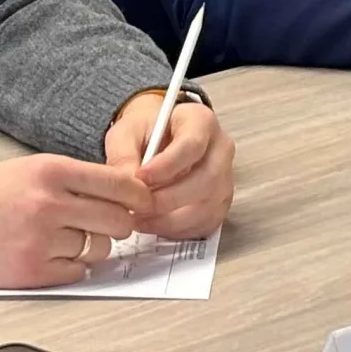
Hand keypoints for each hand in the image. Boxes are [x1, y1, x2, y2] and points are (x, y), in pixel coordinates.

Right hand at [0, 154, 152, 288]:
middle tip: (105, 224)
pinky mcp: (30, 271)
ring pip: (99, 249)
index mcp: (50, 169)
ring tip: (63, 239)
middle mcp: (48, 202)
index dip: (138, 196)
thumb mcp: (24, 169)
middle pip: (119, 220)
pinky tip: (48, 255)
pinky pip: (76, 274)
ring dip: (91, 247)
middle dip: (117, 225)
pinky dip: (69, 268)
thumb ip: (70, 178)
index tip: (141, 202)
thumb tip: (120, 191)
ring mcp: (40, 239)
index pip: (121, 184)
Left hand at [104, 95, 233, 238]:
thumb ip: (124, 154)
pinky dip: (179, 229)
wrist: (159, 140)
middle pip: (206, 179)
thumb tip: (128, 184)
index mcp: (201, 122)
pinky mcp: (221, 202)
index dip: (166, 166)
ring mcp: (225, 178)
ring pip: (208, 205)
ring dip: (171, 219)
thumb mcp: (128, 131)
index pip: (192, 145)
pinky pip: (206, 223)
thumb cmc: (147, 133)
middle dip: (168, 199)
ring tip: (141, 219)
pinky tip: (155, 224)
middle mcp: (220, 149)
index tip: (141, 178)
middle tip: (138, 206)